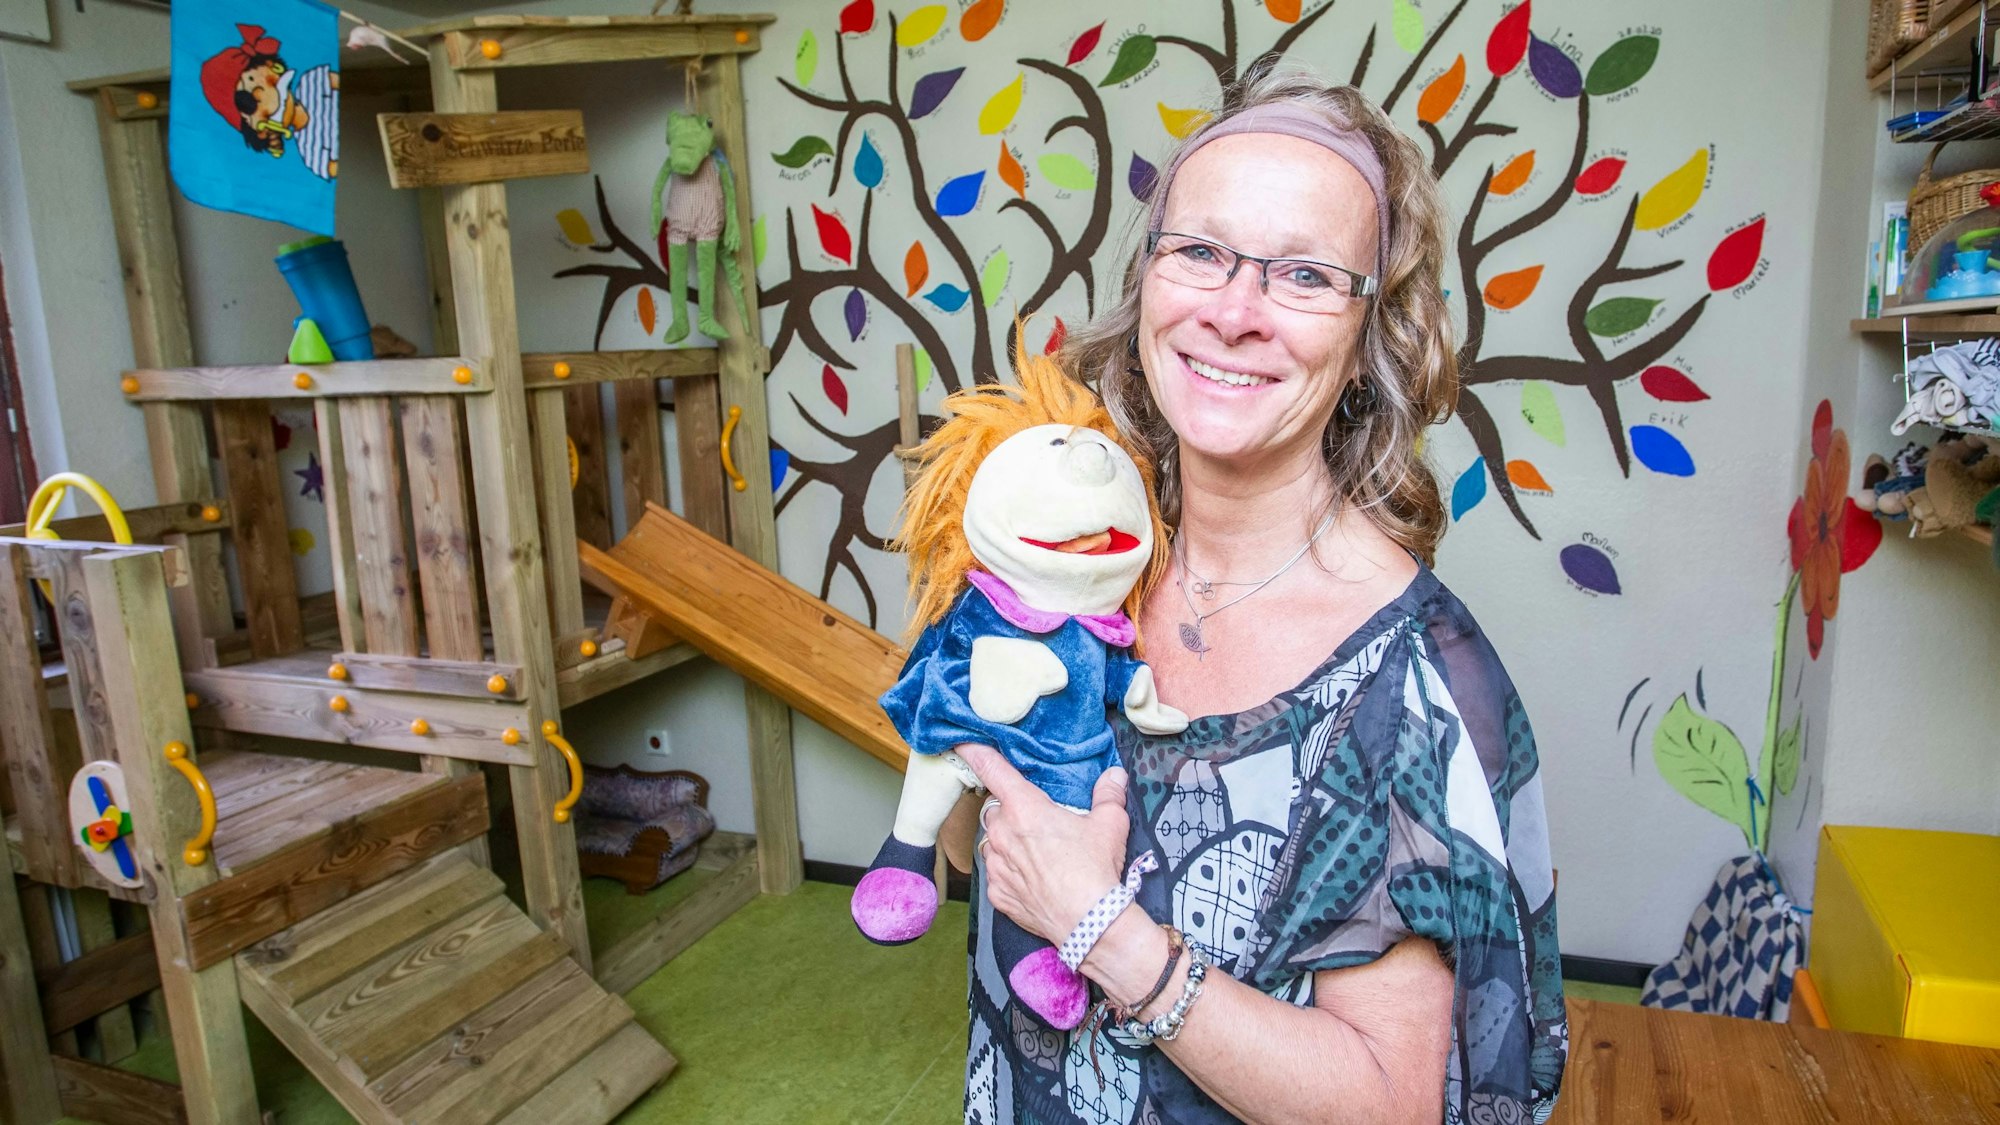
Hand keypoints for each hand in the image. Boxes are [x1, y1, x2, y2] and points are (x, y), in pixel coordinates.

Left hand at [958, 744, 1131, 943]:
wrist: (1089, 924)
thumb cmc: (1095, 870)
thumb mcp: (1110, 825)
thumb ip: (1108, 795)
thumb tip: (1114, 775)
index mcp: (1025, 808)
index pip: (992, 770)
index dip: (975, 752)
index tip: (962, 742)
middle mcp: (1002, 833)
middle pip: (994, 810)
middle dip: (1009, 811)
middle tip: (1036, 820)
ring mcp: (996, 865)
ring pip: (991, 842)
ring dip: (1006, 841)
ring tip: (1037, 853)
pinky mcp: (997, 893)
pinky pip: (996, 873)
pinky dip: (1009, 872)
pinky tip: (1033, 878)